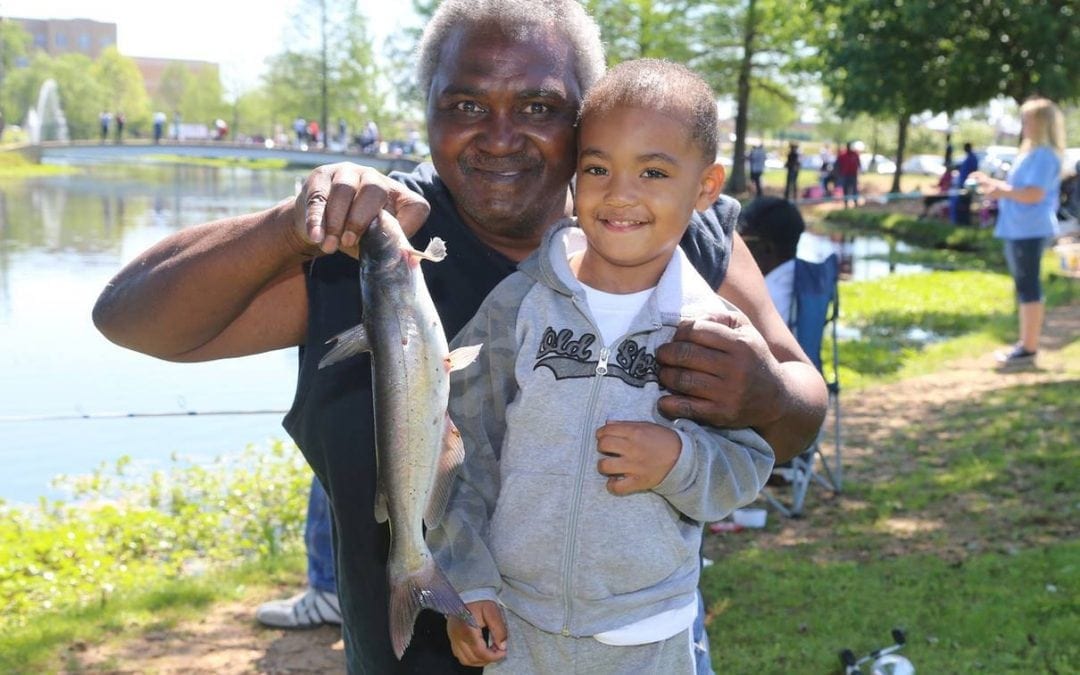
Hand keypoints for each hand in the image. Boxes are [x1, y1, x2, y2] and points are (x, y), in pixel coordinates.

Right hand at [294, 162, 429, 255]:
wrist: (318, 227)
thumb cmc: (353, 236)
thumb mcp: (373, 244)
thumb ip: (389, 249)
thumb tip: (410, 262)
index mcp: (397, 197)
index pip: (415, 207)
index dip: (407, 226)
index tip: (389, 245)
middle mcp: (375, 178)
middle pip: (374, 190)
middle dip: (360, 220)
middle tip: (348, 242)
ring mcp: (348, 172)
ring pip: (344, 190)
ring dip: (336, 221)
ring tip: (330, 246)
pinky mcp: (322, 175)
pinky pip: (320, 195)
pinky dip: (317, 219)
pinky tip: (316, 236)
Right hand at [447, 600, 507, 666]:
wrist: (468, 591)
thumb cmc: (480, 600)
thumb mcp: (493, 611)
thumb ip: (499, 629)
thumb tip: (502, 646)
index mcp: (466, 629)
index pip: (479, 651)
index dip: (493, 656)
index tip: (503, 652)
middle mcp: (456, 636)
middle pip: (472, 658)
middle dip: (488, 659)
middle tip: (499, 651)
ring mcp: (453, 638)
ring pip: (465, 660)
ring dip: (479, 660)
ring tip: (491, 653)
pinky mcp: (452, 638)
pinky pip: (460, 655)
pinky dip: (472, 658)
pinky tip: (481, 651)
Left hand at [596, 422, 681, 494]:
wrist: (682, 458)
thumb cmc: (663, 440)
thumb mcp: (646, 426)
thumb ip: (626, 424)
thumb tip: (607, 424)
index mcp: (634, 432)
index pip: (606, 430)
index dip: (601, 433)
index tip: (603, 437)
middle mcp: (632, 448)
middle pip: (603, 445)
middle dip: (601, 447)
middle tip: (607, 450)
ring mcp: (634, 466)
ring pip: (605, 466)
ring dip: (603, 465)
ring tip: (609, 465)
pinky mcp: (638, 482)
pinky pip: (617, 487)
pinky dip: (612, 485)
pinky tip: (614, 480)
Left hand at [654, 309, 783, 431]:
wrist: (776, 397)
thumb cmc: (753, 358)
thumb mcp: (746, 330)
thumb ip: (719, 318)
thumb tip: (688, 320)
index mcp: (740, 344)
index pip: (696, 330)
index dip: (679, 332)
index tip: (675, 338)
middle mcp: (735, 368)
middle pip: (685, 355)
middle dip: (665, 353)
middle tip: (661, 356)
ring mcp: (728, 393)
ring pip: (682, 380)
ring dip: (664, 375)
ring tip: (664, 374)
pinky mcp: (721, 414)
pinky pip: (686, 408)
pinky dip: (669, 404)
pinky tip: (664, 400)